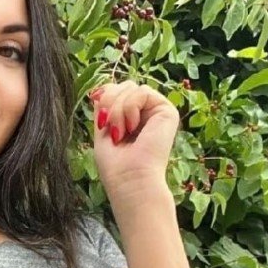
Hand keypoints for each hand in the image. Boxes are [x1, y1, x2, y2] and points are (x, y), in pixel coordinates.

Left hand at [88, 79, 179, 201]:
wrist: (131, 182)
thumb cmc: (115, 166)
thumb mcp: (102, 131)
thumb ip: (104, 108)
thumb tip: (100, 89)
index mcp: (131, 119)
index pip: (116, 91)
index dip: (105, 98)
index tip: (100, 121)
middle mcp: (146, 114)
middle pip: (123, 86)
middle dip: (110, 103)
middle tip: (109, 128)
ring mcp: (157, 112)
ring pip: (131, 87)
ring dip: (118, 110)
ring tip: (120, 133)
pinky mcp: (167, 111)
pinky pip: (142, 91)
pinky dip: (130, 107)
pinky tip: (131, 127)